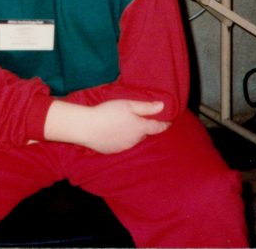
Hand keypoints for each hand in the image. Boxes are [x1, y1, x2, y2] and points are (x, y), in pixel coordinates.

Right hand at [45, 99, 168, 153]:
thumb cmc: (108, 113)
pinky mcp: (114, 151)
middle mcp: (135, 140)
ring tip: (125, 125)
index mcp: (141, 128)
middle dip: (145, 128)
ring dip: (133, 134)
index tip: (168, 122)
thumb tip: (163, 106)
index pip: (158, 128)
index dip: (164, 124)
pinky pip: (122, 144)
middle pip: (145, 134)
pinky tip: (114, 132)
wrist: (87, 127)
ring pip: (133, 140)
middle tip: (142, 120)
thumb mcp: (128, 105)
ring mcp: (124, 147)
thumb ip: (146, 107)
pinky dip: (122, 138)